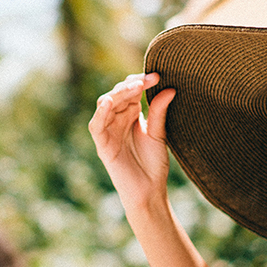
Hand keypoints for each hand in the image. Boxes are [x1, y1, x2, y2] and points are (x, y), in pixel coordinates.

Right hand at [88, 73, 176, 209]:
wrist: (149, 190)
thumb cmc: (153, 164)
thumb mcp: (159, 134)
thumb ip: (159, 112)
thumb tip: (170, 89)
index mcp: (131, 114)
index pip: (131, 90)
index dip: (141, 81)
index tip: (158, 76)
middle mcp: (117, 119)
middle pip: (118, 93)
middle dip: (132, 84)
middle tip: (148, 79)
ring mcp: (108, 131)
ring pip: (106, 104)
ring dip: (118, 93)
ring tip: (134, 87)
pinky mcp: (102, 144)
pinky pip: (96, 125)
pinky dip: (100, 113)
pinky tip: (108, 102)